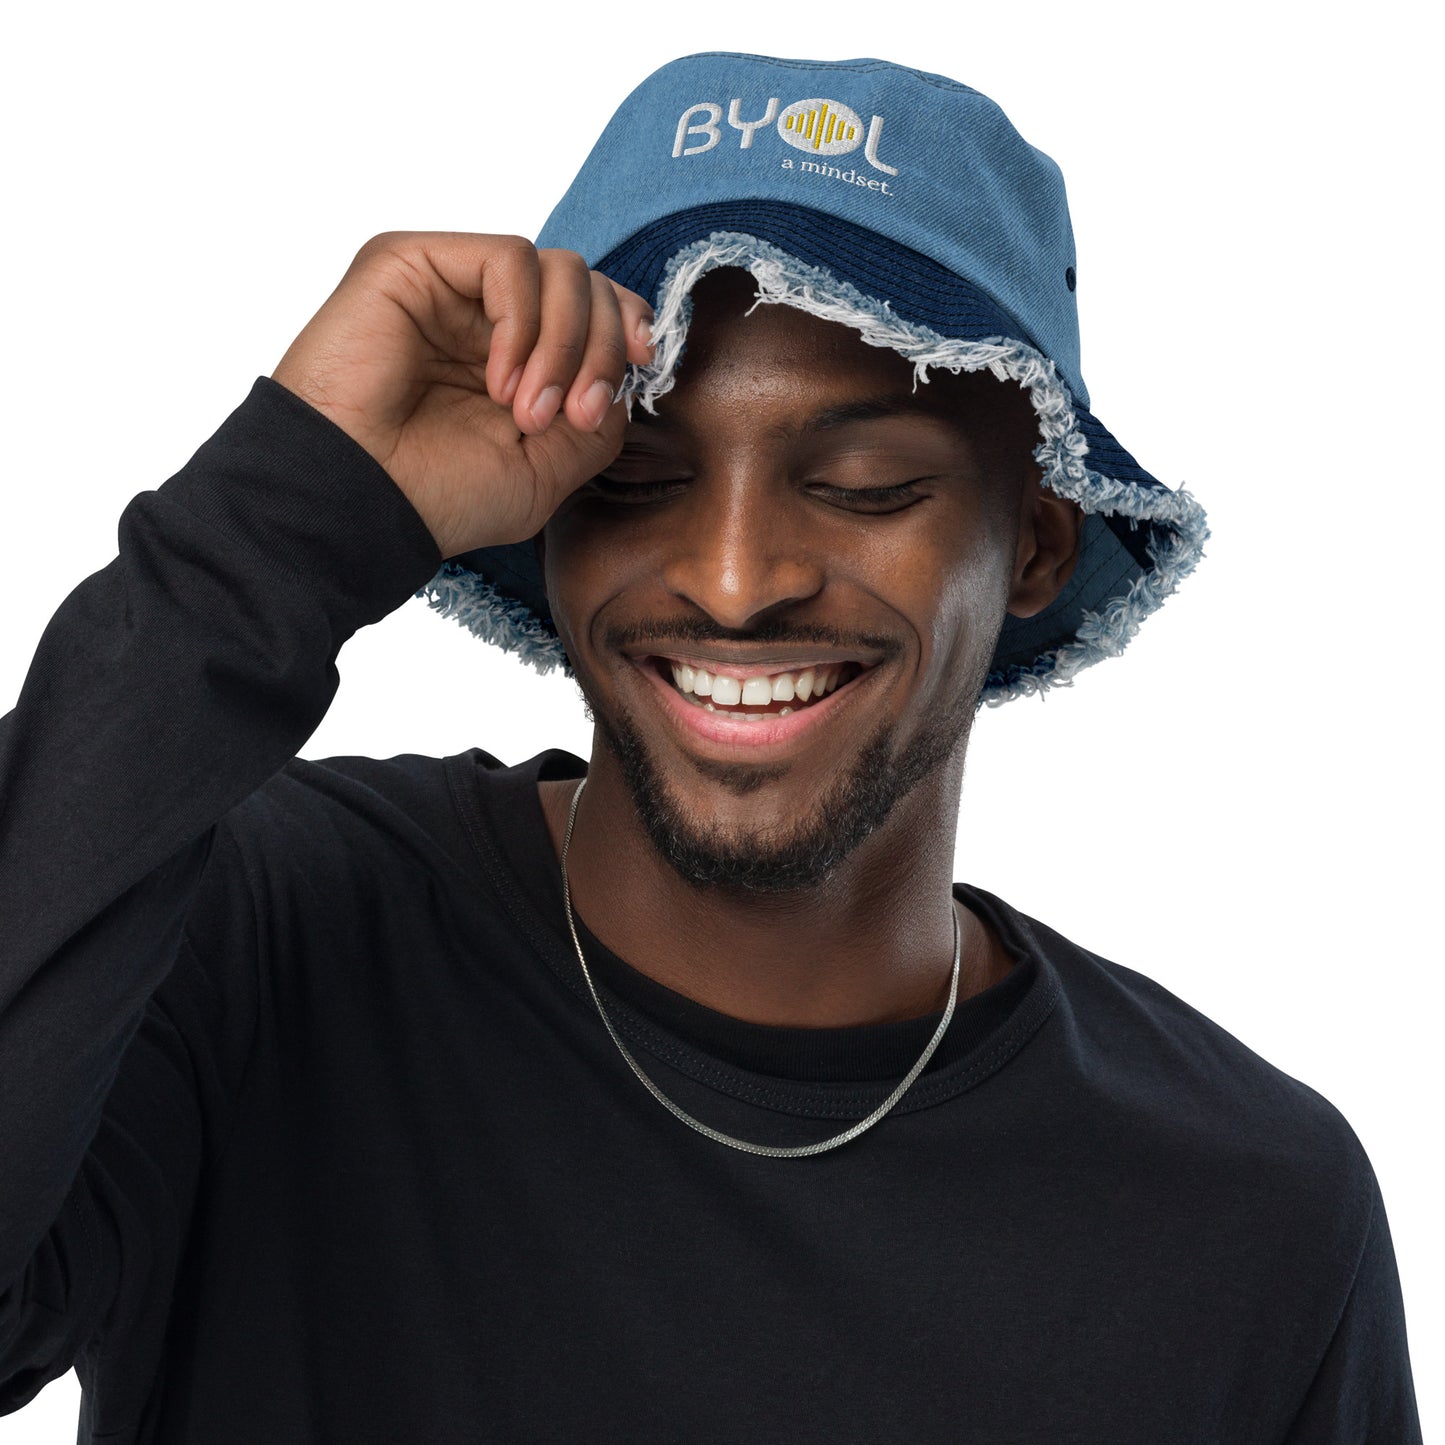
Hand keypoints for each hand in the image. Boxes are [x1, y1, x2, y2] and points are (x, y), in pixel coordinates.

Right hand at [271, 232, 653, 557]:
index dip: (630, 326)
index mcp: (513, 359)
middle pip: (586, 284)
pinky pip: (508, 259)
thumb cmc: (438, 498)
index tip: (646, 365)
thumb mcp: (545, 471)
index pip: (594, 308)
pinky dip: (524, 321)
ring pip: (557, 268)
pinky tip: (498, 379)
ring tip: (528, 411)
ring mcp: (447, 288)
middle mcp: (482, 318)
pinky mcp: (410, 262)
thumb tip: (625, 376)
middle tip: (575, 415)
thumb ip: (596, 419)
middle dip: (602, 348)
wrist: (358, 502)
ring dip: (564, 344)